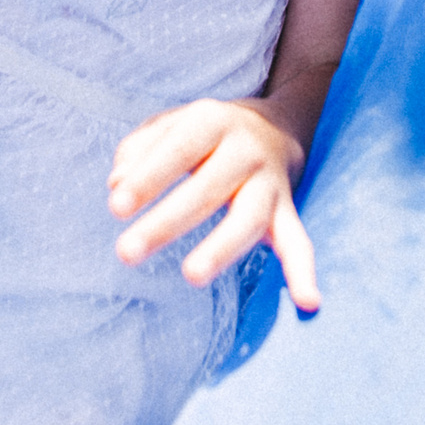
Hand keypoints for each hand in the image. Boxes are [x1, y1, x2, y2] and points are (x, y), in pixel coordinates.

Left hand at [107, 97, 323, 311]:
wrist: (276, 126)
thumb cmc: (205, 132)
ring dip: (222, 248)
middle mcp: (246, 150)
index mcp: (213, 121)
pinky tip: (308, 303)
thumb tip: (117, 183)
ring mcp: (269, 183)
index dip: (148, 177)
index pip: (179, 149)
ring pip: (249, 218)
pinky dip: (303, 272)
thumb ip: (140, 149)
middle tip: (126, 252)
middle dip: (167, 222)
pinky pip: (299, 243)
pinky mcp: (287, 213)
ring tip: (191, 276)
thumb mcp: (171, 125)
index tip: (116, 207)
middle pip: (208, 188)